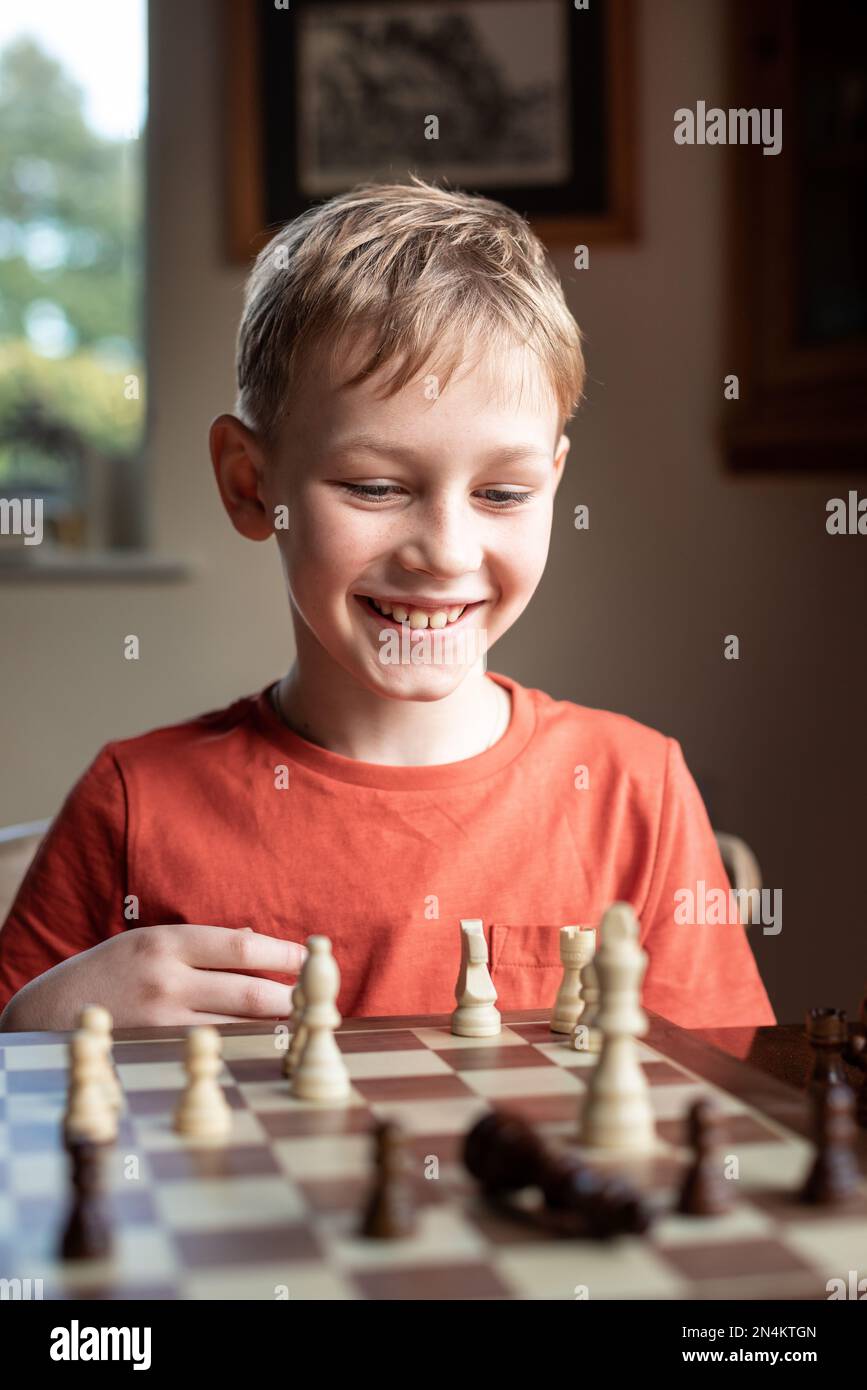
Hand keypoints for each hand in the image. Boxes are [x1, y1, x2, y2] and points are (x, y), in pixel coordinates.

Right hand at [0, 924, 306, 1031]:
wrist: (48, 1012)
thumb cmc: (108, 973)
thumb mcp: (148, 943)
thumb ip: (199, 946)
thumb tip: (257, 944)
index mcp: (167, 942)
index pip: (243, 948)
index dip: (284, 956)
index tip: (308, 958)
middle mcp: (166, 979)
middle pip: (249, 991)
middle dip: (290, 996)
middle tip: (314, 998)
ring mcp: (161, 1021)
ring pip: (236, 1026)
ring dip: (272, 1027)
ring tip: (299, 1023)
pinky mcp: (157, 1052)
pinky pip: (211, 1049)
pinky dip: (241, 1047)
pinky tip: (260, 1046)